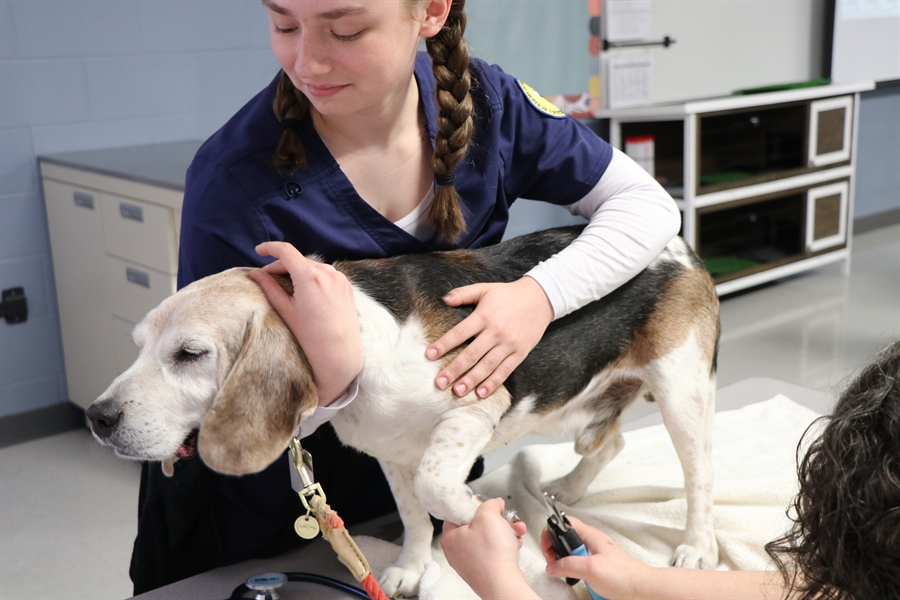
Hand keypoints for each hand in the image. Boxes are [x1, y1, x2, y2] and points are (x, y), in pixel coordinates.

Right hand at [248, 242, 361, 406]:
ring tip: (287, 287)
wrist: (340, 354)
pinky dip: (312, 277)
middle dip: (281, 265)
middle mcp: (327, 272)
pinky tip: (306, 293)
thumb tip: (254, 273)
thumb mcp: (285, 310)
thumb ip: (269, 287)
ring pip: (312, 266)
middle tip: (268, 278)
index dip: (270, 248)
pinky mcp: (347, 285)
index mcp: (310, 276)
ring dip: (297, 271)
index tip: (259, 250)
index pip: (286, 251)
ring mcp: (340, 278)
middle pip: (298, 259)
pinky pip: (325, 275)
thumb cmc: (311, 336)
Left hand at [426, 276, 553, 397]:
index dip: (444, 345)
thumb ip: (463, 294)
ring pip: (487, 366)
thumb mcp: (485, 289)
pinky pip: (505, 371)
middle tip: (439, 383)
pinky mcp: (520, 353)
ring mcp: (509, 344)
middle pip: (471, 354)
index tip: (429, 356)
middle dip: (454, 369)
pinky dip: (493, 383)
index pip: (459, 333)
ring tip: (457, 392)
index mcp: (484, 316)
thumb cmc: (508, 294)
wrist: (540, 298)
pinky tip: (481, 393)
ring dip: (471, 380)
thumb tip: (443, 299)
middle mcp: (495, 332)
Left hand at [441, 498, 536, 598]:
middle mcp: (458, 552)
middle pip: (476, 525)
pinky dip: (506, 545)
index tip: (484, 504)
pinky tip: (515, 542)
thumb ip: (490, 504)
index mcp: (450, 538)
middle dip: (496, 520)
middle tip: (502, 517)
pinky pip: (494, 551)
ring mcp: (471, 562)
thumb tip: (494, 503)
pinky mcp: (485, 569)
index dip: (473, 506)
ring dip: (505, 531)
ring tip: (515, 529)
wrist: (503, 583)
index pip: (457, 514)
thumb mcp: (488, 516)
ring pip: (488, 538)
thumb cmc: (491, 555)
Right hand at [541, 516, 646, 599]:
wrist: (642, 590)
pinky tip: (576, 579)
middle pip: (564, 539)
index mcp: (590, 535)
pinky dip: (573, 572)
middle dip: (554, 550)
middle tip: (553, 563)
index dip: (551, 531)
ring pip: (570, 554)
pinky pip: (578, 566)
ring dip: (563, 563)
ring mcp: (593, 555)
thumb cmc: (624, 576)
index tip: (547, 547)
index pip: (563, 522)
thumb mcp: (591, 569)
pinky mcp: (595, 567)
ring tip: (565, 573)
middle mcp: (590, 542)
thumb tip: (552, 566)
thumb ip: (567, 565)